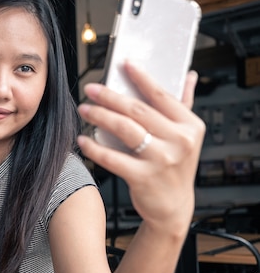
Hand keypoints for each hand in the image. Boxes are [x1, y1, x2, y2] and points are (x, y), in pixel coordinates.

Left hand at [77, 61, 205, 231]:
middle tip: (91, 89)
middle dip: (110, 97)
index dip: (141, 78)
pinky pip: (113, 158)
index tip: (124, 64)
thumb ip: (184, 105)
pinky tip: (83, 140)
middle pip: (138, 111)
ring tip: (84, 109)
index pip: (161, 95)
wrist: (172, 207)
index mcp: (190, 126)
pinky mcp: (143, 178)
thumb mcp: (186, 136)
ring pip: (124, 130)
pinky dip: (95, 148)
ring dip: (100, 117)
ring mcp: (161, 160)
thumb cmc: (175, 167)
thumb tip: (189, 75)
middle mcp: (179, 141)